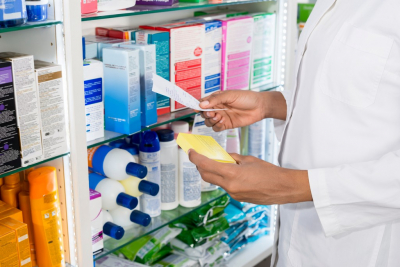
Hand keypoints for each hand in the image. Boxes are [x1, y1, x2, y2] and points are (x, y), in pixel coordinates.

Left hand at [188, 149, 311, 204]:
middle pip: (206, 176)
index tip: (190, 152)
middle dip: (199, 166)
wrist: (283, 188)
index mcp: (232, 174)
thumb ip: (232, 158)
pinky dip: (223, 179)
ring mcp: (233, 194)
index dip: (195, 158)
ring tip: (215, 163)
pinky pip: (225, 187)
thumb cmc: (269, 172)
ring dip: (212, 173)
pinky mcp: (238, 198)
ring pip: (216, 182)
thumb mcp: (248, 160)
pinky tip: (229, 173)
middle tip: (198, 157)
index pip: (206, 165)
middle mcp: (230, 186)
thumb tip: (222, 157)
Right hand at [198, 90, 286, 131]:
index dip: (198, 106)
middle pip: (204, 114)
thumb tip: (202, 104)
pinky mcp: (227, 125)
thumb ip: (216, 99)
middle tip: (212, 113)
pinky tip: (223, 122)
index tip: (196, 108)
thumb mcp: (230, 95)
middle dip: (205, 114)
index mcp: (216, 98)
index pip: (203, 102)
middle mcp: (217, 108)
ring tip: (220, 117)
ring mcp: (221, 117)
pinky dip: (217, 126)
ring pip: (209, 122)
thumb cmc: (246, 97)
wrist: (259, 107)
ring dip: (211, 121)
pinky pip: (216, 128)